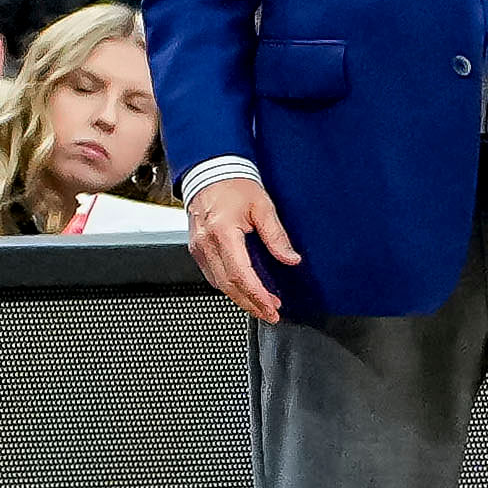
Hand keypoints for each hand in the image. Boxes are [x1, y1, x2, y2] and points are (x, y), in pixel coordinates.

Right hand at [186, 162, 291, 322]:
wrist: (210, 173)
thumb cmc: (234, 186)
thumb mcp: (263, 207)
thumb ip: (276, 236)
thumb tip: (290, 259)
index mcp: (222, 232)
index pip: (241, 274)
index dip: (257, 295)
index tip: (272, 308)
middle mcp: (206, 243)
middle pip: (228, 285)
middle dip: (250, 303)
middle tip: (270, 314)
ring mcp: (198, 248)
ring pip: (218, 284)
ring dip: (240, 298)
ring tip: (260, 305)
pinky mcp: (197, 249)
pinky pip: (212, 275)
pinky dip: (229, 286)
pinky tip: (243, 290)